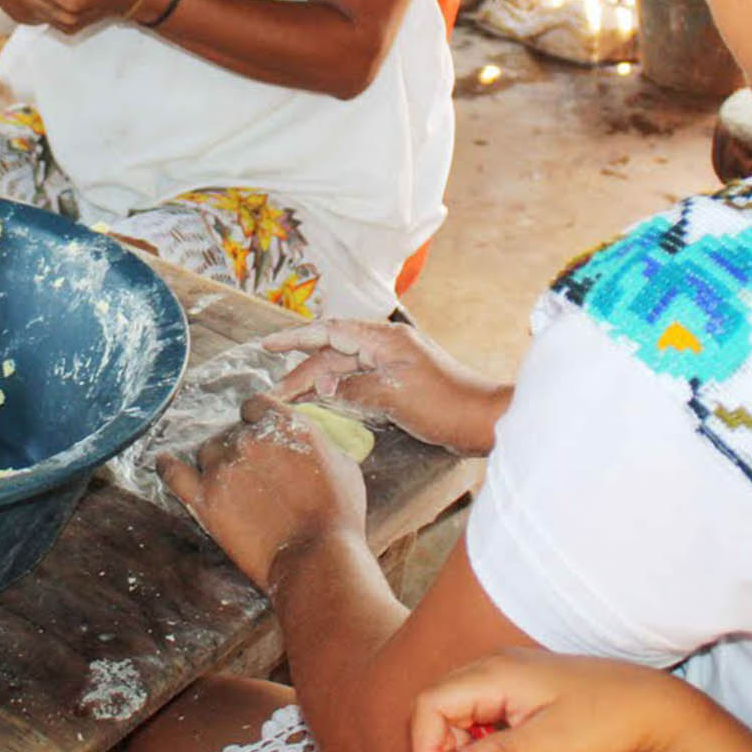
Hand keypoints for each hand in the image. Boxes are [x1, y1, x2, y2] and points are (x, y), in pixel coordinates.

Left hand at [156, 394, 367, 591]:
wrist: (317, 557)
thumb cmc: (338, 514)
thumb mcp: (343, 463)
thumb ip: (317, 441)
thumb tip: (307, 437)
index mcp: (283, 423)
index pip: (255, 406)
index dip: (257, 421)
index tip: (261, 437)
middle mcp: (249, 438)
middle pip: (232, 432)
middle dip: (242, 449)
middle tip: (255, 476)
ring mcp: (223, 467)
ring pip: (208, 451)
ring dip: (217, 463)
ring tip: (232, 487)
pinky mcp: (205, 498)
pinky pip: (174, 473)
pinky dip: (167, 466)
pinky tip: (164, 462)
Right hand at [266, 321, 509, 455]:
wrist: (483, 420)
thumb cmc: (444, 405)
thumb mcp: (394, 395)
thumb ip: (353, 387)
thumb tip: (320, 384)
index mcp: (384, 340)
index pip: (330, 332)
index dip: (297, 337)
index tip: (268, 344)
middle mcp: (385, 346)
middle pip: (333, 352)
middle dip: (302, 369)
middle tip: (276, 393)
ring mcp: (392, 364)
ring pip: (344, 367)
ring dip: (318, 381)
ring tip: (291, 398)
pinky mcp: (398, 383)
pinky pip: (358, 380)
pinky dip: (337, 389)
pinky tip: (323, 400)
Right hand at [409, 651, 683, 751]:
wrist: (648, 704)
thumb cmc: (603, 718)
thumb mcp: (550, 745)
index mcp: (495, 673)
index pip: (432, 703)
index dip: (425, 746)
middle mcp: (494, 667)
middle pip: (440, 706)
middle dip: (441, 750)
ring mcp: (507, 676)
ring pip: (460, 712)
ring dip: (463, 749)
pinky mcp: (519, 689)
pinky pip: (483, 714)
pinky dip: (483, 743)